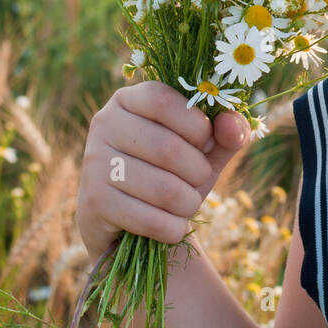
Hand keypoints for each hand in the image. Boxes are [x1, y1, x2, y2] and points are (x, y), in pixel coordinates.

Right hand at [75, 80, 249, 262]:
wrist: (129, 222)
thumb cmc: (171, 173)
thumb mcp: (204, 148)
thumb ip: (227, 131)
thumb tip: (234, 126)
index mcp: (128, 99)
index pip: (163, 100)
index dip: (197, 125)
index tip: (208, 142)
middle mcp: (104, 124)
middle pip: (167, 148)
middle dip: (198, 171)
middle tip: (199, 178)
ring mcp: (94, 163)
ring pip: (162, 188)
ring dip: (188, 203)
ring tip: (187, 203)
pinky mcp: (93, 202)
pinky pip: (149, 219)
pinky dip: (173, 228)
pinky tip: (174, 226)